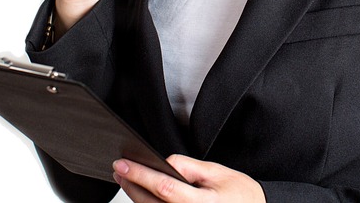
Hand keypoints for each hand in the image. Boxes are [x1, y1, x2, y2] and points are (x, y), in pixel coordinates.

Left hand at [112, 156, 264, 202]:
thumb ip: (188, 167)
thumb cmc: (241, 194)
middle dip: (132, 185)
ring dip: (137, 196)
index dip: (140, 175)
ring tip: (126, 179)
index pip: (163, 187)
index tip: (123, 164)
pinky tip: (143, 194)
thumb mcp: (217, 172)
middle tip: (118, 169)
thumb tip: (163, 162)